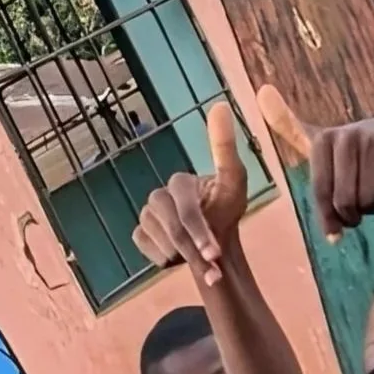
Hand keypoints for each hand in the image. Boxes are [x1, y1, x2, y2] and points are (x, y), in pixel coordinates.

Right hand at [132, 101, 248, 285]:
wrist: (214, 240)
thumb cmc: (226, 210)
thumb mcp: (234, 180)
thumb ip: (225, 146)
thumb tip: (219, 104)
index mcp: (179, 182)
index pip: (186, 210)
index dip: (200, 232)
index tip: (215, 253)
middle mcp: (158, 195)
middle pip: (172, 230)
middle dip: (194, 251)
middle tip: (212, 270)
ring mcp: (146, 215)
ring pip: (160, 241)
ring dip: (182, 257)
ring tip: (200, 262)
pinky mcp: (139, 233)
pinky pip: (146, 247)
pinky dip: (163, 258)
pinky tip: (177, 258)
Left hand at [259, 90, 373, 243]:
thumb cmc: (353, 159)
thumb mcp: (323, 150)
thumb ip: (290, 129)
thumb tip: (263, 91)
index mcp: (323, 139)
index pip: (321, 193)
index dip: (329, 219)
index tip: (335, 233)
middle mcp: (348, 134)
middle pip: (344, 200)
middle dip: (351, 217)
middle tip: (356, 215)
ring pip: (367, 198)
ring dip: (370, 207)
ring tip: (372, 193)